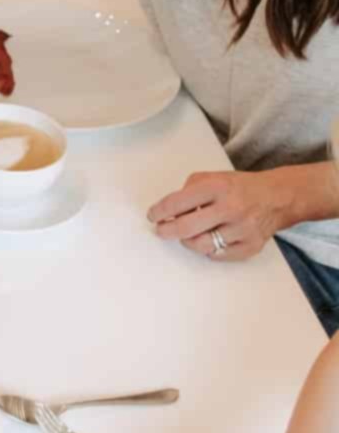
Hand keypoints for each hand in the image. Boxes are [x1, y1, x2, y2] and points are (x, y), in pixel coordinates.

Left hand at [147, 170, 287, 261]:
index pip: (178, 202)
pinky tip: (210, 238)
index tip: (154, 215)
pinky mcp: (251, 246)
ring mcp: (242, 229)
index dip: (160, 211)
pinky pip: (218, 255)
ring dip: (188, 240)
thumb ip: (190, 190)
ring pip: (200, 245)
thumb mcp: (214, 177)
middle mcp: (231, 208)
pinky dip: (209, 249)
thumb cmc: (241, 188)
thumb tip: (168, 210)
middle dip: (167, 231)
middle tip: (162, 230)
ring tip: (188, 233)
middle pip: (186, 228)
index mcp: (219, 187)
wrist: (278, 197)